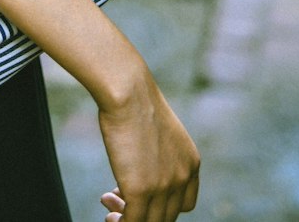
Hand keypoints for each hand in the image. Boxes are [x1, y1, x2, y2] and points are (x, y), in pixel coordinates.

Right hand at [97, 73, 199, 221]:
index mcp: (191, 163)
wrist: (127, 90)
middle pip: (167, 216)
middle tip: (115, 199)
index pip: (185, 203)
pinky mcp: (142, 191)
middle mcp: (182, 178)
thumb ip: (157, 151)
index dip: (163, 205)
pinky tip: (109, 212)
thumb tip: (140, 164)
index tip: (141, 196)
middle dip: (141, 212)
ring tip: (108, 207)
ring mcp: (164, 187)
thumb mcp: (156, 128)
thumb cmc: (134, 99)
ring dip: (128, 219)